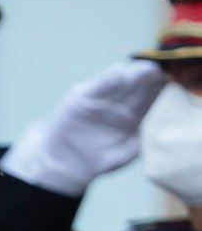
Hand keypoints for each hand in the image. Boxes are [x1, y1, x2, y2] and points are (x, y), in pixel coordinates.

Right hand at [2, 62, 168, 195]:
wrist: (62, 162)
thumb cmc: (95, 161)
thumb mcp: (120, 157)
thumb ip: (135, 146)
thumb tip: (144, 133)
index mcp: (132, 115)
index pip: (148, 96)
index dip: (157, 87)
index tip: (167, 79)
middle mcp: (118, 103)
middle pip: (136, 86)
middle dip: (147, 76)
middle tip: (157, 69)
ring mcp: (99, 99)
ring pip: (119, 82)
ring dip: (131, 74)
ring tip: (143, 68)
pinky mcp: (80, 98)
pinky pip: (96, 87)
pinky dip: (106, 80)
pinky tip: (118, 73)